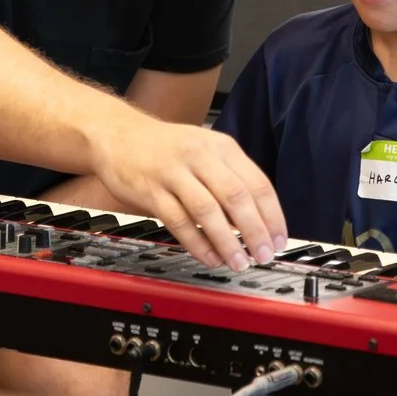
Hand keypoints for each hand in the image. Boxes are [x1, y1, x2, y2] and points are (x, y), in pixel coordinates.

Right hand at [87, 115, 287, 270]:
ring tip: (238, 261)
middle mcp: (199, 155)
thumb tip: (257, 220)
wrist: (117, 134)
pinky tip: (209, 257)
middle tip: (264, 255)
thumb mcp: (205, 151)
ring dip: (227, 241)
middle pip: (236, 197)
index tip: (279, 239)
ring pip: (207, 211)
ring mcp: (174, 172)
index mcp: (221, 147)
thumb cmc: (165, 148)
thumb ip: (230, 180)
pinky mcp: (151, 190)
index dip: (272, 215)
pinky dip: (197, 243)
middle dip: (255, 231)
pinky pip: (178, 221)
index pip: (257, 183)